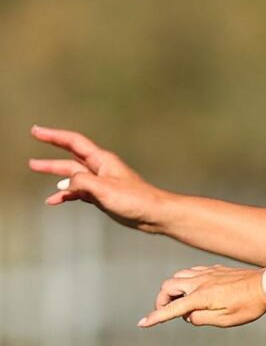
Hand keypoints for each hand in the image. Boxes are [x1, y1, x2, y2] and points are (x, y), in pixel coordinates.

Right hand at [29, 125, 167, 231]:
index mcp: (102, 160)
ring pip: (73, 176)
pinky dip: (66, 194)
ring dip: (55, 175)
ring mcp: (100, 183)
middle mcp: (100, 169)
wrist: (154, 214)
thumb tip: (65, 184)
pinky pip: (79, 192)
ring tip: (36, 169)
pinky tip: (54, 200)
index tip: (36, 131)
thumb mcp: (104, 189)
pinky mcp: (102, 196)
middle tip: (31, 155)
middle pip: (70, 159)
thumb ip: (81, 182)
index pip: (73, 142)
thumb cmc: (135, 199)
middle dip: (50, 157)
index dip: (54, 136)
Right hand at [139, 265, 265, 327]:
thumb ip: (202, 319)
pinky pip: (191, 271)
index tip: (142, 324)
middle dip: (162, 300)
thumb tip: (188, 316)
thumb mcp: (226, 320)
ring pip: (178, 276)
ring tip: (181, 303)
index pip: (172, 309)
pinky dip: (186, 280)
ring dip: (173, 289)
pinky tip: (194, 290)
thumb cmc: (249, 305)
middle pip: (168, 286)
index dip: (156, 318)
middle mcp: (200, 282)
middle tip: (167, 312)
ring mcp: (207, 273)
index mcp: (201, 297)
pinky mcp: (214, 269)